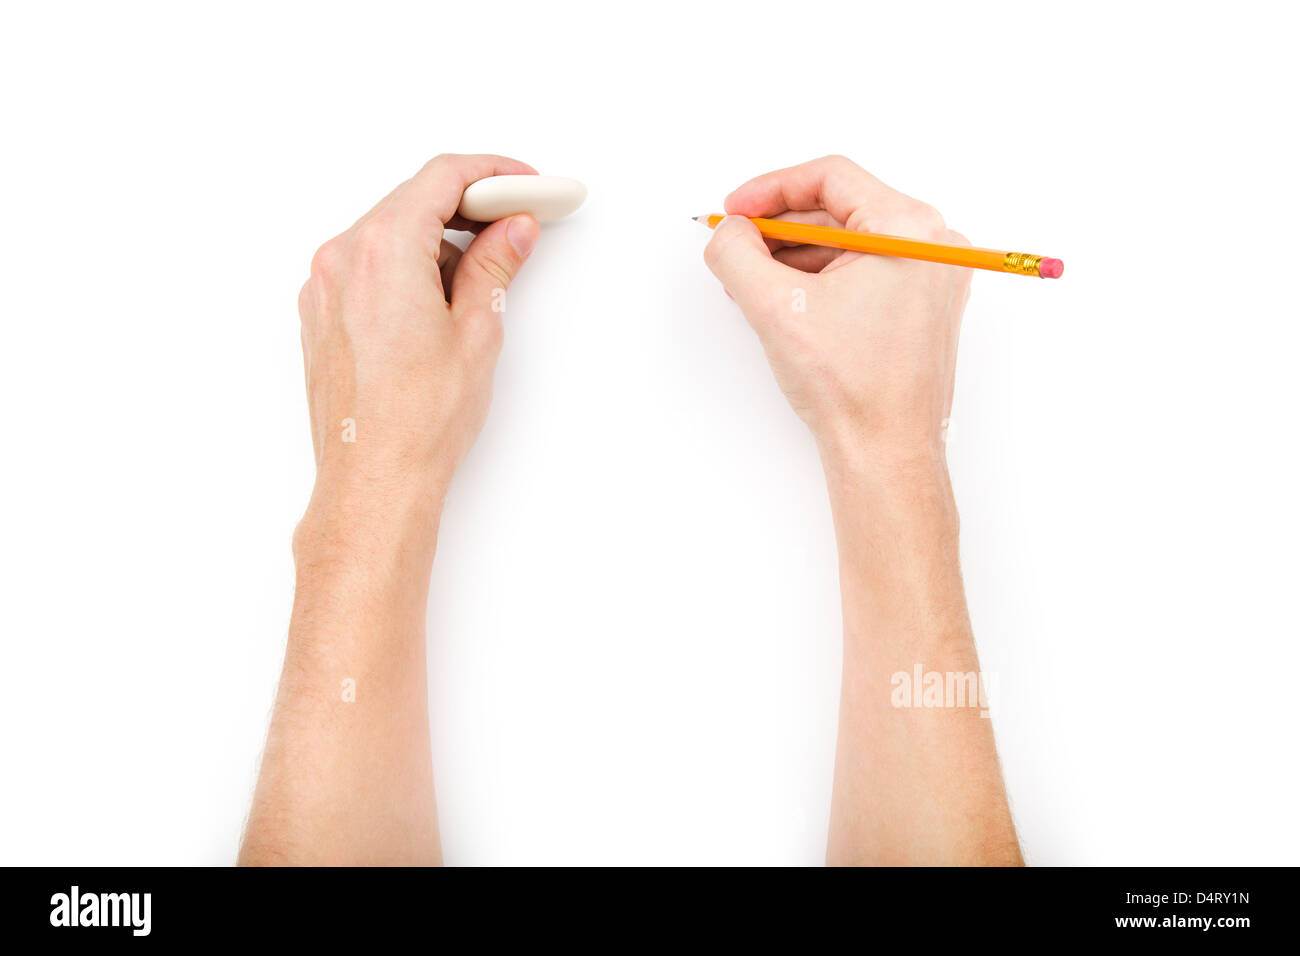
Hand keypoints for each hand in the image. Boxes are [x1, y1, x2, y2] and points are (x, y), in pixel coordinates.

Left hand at [296, 153, 540, 546]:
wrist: (373, 480)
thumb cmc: (419, 419)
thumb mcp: (477, 331)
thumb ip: (496, 266)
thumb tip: (513, 230)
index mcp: (384, 250)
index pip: (441, 178)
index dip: (491, 174)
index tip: (522, 183)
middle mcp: (343, 259)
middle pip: (411, 202)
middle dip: (467, 207)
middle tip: (515, 223)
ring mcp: (324, 288)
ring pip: (388, 235)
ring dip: (436, 241)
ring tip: (481, 279)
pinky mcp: (321, 315)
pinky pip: (367, 267)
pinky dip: (406, 267)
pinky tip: (440, 301)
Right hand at [703, 156, 970, 472]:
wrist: (885, 454)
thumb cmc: (853, 389)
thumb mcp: (776, 307)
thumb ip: (738, 254)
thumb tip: (728, 232)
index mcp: (910, 229)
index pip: (831, 177)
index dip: (771, 189)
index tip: (736, 212)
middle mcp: (934, 246)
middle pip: (841, 209)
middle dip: (780, 228)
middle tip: (738, 246)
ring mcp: (933, 278)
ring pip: (849, 243)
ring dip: (797, 256)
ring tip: (753, 282)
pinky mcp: (923, 307)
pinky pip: (864, 271)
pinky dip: (822, 278)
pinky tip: (786, 301)